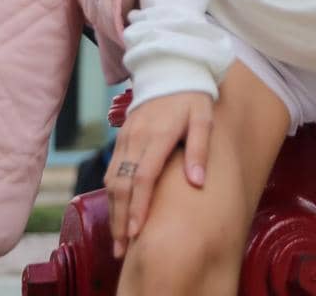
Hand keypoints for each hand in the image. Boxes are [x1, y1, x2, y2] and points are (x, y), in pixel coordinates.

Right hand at [105, 90, 215, 259]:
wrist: (171, 66)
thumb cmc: (193, 95)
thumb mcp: (203, 117)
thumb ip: (199, 148)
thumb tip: (197, 181)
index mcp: (159, 134)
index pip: (144, 176)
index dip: (139, 206)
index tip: (137, 232)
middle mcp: (137, 137)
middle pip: (122, 184)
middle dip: (120, 218)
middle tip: (123, 249)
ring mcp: (127, 136)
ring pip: (112, 179)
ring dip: (113, 210)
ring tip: (117, 239)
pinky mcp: (122, 136)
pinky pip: (111, 169)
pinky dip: (111, 194)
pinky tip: (116, 211)